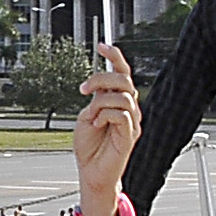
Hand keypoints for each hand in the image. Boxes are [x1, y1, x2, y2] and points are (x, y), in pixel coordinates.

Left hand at [73, 42, 140, 211]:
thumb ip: (96, 99)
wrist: (89, 169)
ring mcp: (131, 122)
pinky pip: (122, 115)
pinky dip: (105, 115)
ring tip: (92, 116)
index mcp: (116, 101)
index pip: (122, 73)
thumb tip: (100, 85)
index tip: (101, 45)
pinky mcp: (130, 135)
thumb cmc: (88, 143)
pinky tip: (98, 124)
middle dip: (100, 78)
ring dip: (100, 102)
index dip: (115, 57)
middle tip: (84, 89)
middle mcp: (128, 109)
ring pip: (123, 96)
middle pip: (123, 80)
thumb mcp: (87, 114)